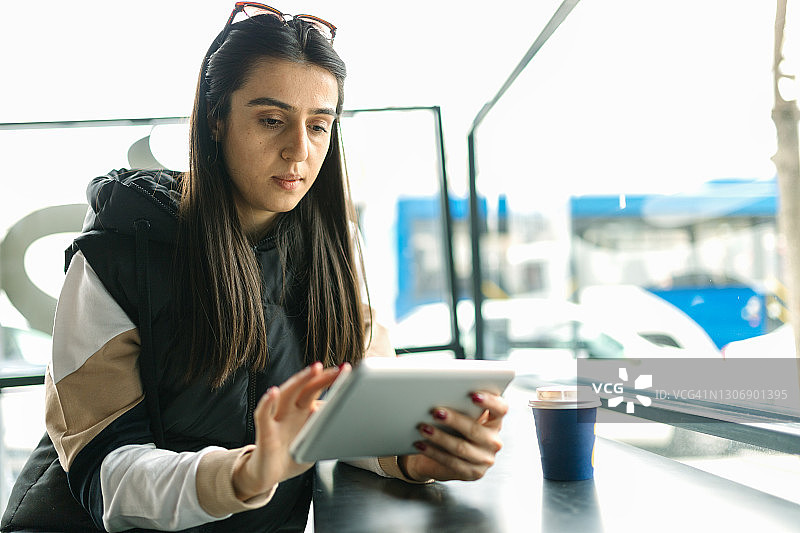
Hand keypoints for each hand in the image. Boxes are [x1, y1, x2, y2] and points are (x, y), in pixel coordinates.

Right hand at [232, 362, 347, 499]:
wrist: (267, 477)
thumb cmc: (290, 457)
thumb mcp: (314, 445)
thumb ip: (327, 433)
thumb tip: (346, 423)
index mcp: (303, 412)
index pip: (316, 390)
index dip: (330, 380)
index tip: (346, 371)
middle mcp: (290, 411)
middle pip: (305, 388)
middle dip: (321, 377)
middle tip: (337, 369)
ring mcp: (277, 419)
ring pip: (286, 393)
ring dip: (299, 380)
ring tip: (313, 370)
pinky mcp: (265, 432)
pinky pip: (263, 414)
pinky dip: (267, 403)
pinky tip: (273, 392)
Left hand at [400, 391, 507, 481]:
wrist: (443, 457)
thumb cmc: (452, 428)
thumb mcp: (461, 415)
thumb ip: (460, 405)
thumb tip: (442, 392)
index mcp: (495, 421)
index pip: (501, 409)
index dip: (490, 401)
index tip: (473, 395)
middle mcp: (493, 441)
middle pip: (475, 429)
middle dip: (454, 420)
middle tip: (436, 412)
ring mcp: (485, 459)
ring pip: (461, 447)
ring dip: (440, 437)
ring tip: (423, 428)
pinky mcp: (472, 472)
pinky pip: (451, 462)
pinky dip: (433, 452)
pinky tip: (421, 444)